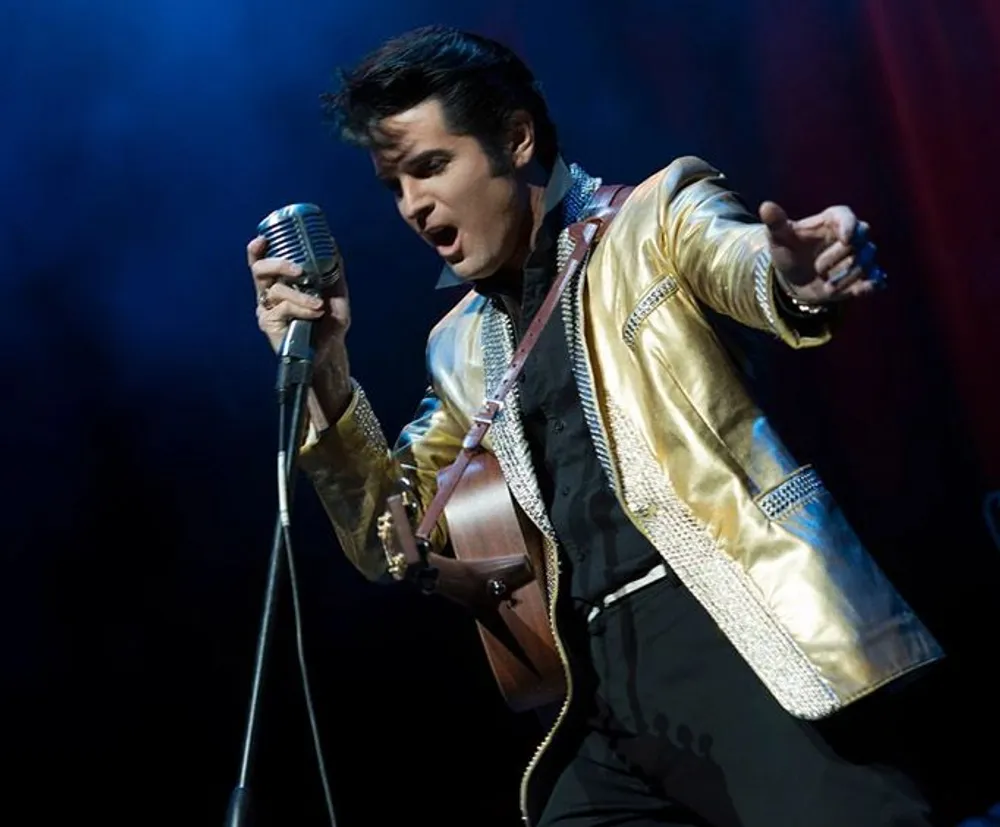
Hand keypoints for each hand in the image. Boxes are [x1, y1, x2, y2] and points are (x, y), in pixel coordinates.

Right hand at [248, 236, 350, 361]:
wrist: (330, 352)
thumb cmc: (331, 324)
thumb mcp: (337, 294)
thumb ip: (333, 271)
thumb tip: (332, 244)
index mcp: (281, 281)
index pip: (262, 261)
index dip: (257, 249)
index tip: (263, 239)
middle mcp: (270, 293)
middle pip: (260, 269)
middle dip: (279, 264)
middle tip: (299, 271)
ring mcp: (267, 308)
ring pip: (276, 290)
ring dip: (300, 295)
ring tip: (319, 305)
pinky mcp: (268, 324)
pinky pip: (282, 308)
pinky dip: (302, 309)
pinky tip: (315, 313)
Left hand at [759, 201, 883, 304]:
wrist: (793, 278)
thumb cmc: (788, 251)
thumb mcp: (779, 238)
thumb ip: (775, 223)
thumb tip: (766, 206)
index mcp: (832, 220)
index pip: (846, 217)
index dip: (849, 226)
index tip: (845, 239)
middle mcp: (850, 235)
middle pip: (861, 241)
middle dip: (842, 256)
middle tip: (818, 268)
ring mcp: (858, 256)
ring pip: (867, 262)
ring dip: (848, 276)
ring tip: (828, 286)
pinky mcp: (862, 276)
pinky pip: (875, 278)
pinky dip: (871, 285)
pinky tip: (862, 290)